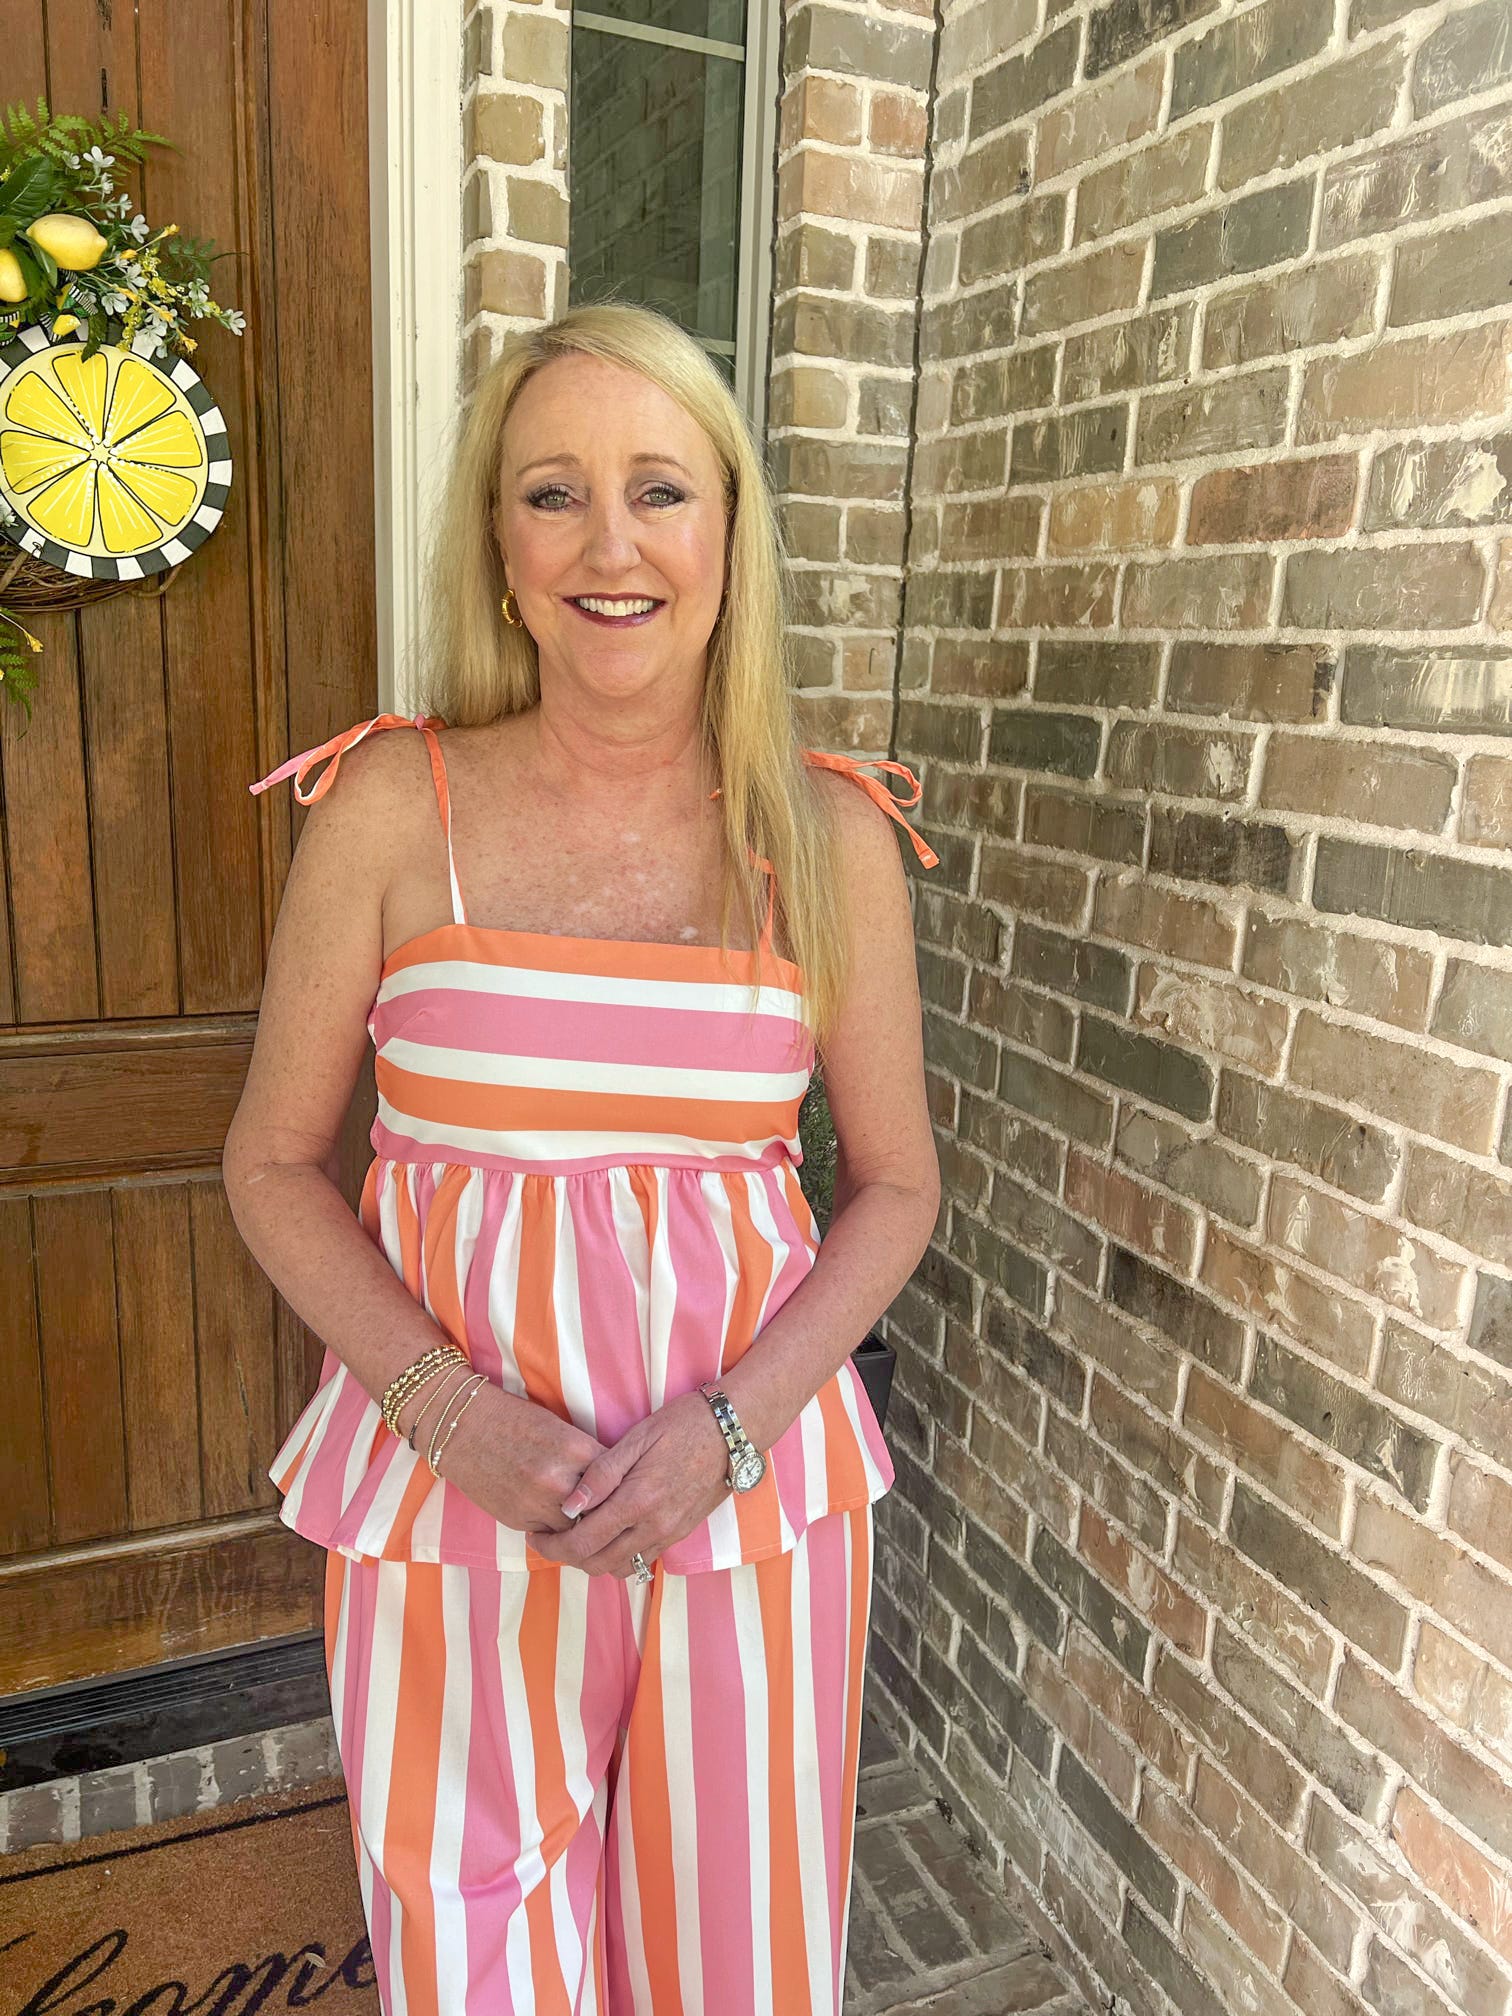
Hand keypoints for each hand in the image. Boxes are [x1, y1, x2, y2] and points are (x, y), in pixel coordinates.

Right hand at [427, 1381, 606, 1535]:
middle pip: (602, 1509)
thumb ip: (586, 1456)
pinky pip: (552, 1536)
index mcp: (576, 1449)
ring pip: (579, 1531)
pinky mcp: (519, 1521)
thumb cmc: (514, 1420)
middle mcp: (560, 1480)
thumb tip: (613, 1480)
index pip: (617, 1477)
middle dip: (610, 1512)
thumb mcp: (558, 1428)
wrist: (463, 1428)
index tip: (628, 1490)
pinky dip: (560, 1533)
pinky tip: (565, 1527)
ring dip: (585, 1529)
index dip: (624, 1485)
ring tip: (596, 1528)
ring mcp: (538, 1504)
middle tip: (619, 1517)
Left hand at [526, 1391, 732, 1576]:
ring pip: (622, 1569)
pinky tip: (610, 1534)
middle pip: (598, 1565)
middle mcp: (654, 1527)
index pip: (582, 1543)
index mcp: (638, 1502)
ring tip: (578, 1537)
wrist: (734, 1430)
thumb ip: (601, 1474)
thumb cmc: (683, 1424)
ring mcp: (670, 1534)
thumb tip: (569, 1506)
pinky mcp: (681, 1533)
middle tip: (550, 1539)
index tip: (536, 1536)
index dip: (552, 1546)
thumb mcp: (637, 1438)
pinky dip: (620, 1557)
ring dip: (594, 1561)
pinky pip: (644, 1560)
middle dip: (567, 1558)